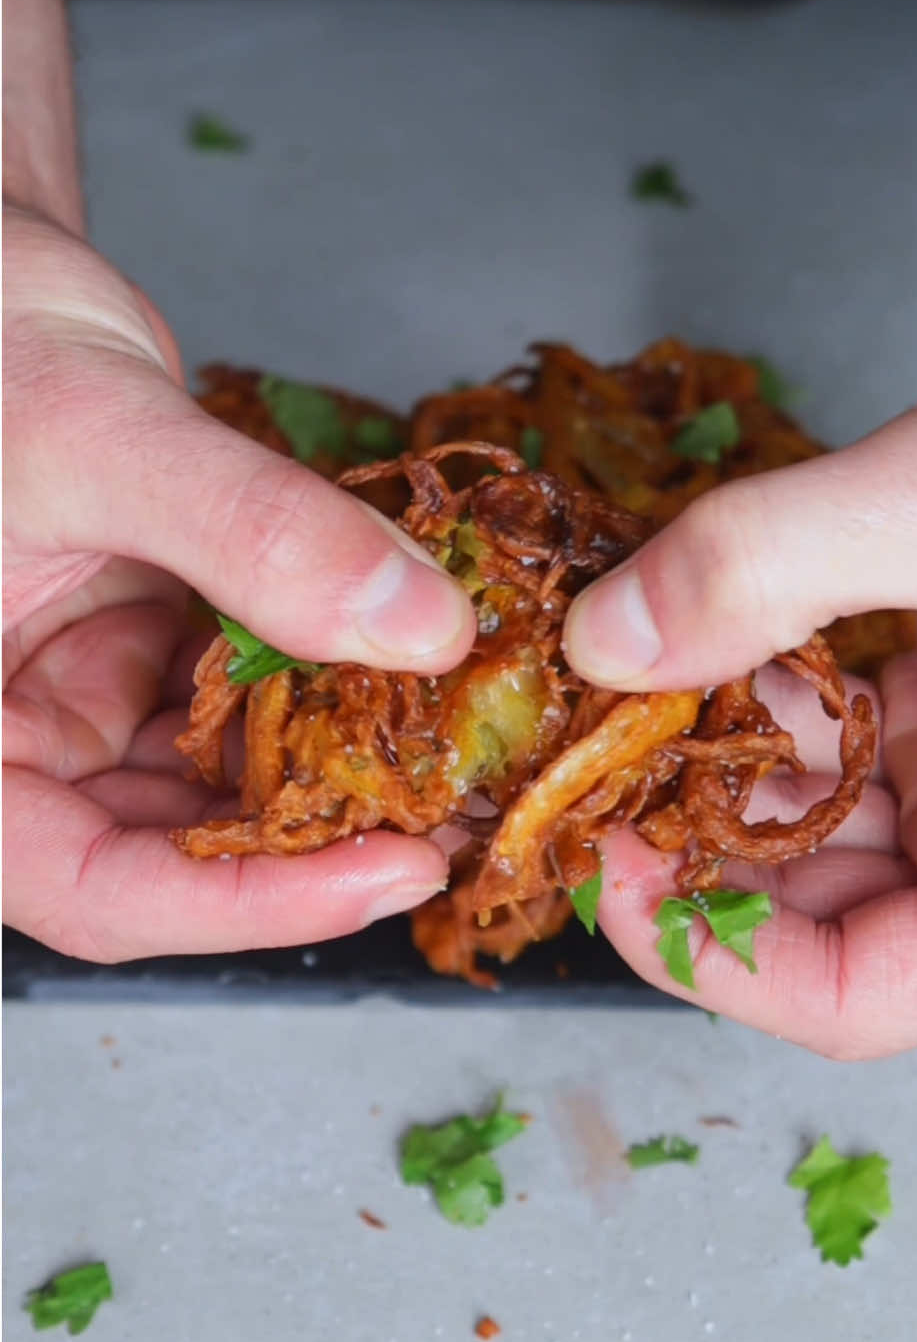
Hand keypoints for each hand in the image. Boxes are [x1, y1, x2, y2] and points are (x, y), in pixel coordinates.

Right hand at [2, 206, 475, 960]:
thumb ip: (252, 532)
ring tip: (444, 760)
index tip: (384, 875)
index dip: (243, 908)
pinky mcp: (144, 657)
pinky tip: (398, 676)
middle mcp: (17, 743)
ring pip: (217, 789)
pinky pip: (240, 706)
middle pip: (169, 855)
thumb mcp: (97, 433)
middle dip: (314, 848)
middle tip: (449, 822)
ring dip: (329, 778)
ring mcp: (84, 703)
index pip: (91, 888)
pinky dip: (319, 697)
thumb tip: (417, 626)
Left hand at [563, 330, 916, 1056]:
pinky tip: (713, 652)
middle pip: (823, 919)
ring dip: (718, 772)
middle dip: (695, 854)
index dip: (714, 961)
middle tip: (590, 773)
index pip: (863, 996)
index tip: (605, 874)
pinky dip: (765, 708)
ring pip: (821, 832)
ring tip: (639, 700)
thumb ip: (774, 561)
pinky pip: (842, 751)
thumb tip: (608, 639)